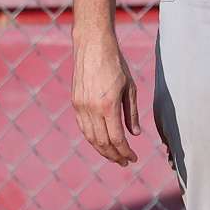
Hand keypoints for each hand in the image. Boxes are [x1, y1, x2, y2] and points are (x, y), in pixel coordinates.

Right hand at [72, 31, 139, 166]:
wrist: (93, 47)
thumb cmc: (117, 65)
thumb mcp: (131, 88)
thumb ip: (131, 113)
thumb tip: (134, 134)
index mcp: (108, 106)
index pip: (116, 138)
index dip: (125, 152)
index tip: (133, 159)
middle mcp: (91, 109)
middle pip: (101, 142)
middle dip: (114, 155)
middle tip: (125, 162)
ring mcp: (80, 106)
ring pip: (90, 137)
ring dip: (102, 150)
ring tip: (115, 156)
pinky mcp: (75, 102)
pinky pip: (83, 127)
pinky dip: (92, 138)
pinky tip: (102, 143)